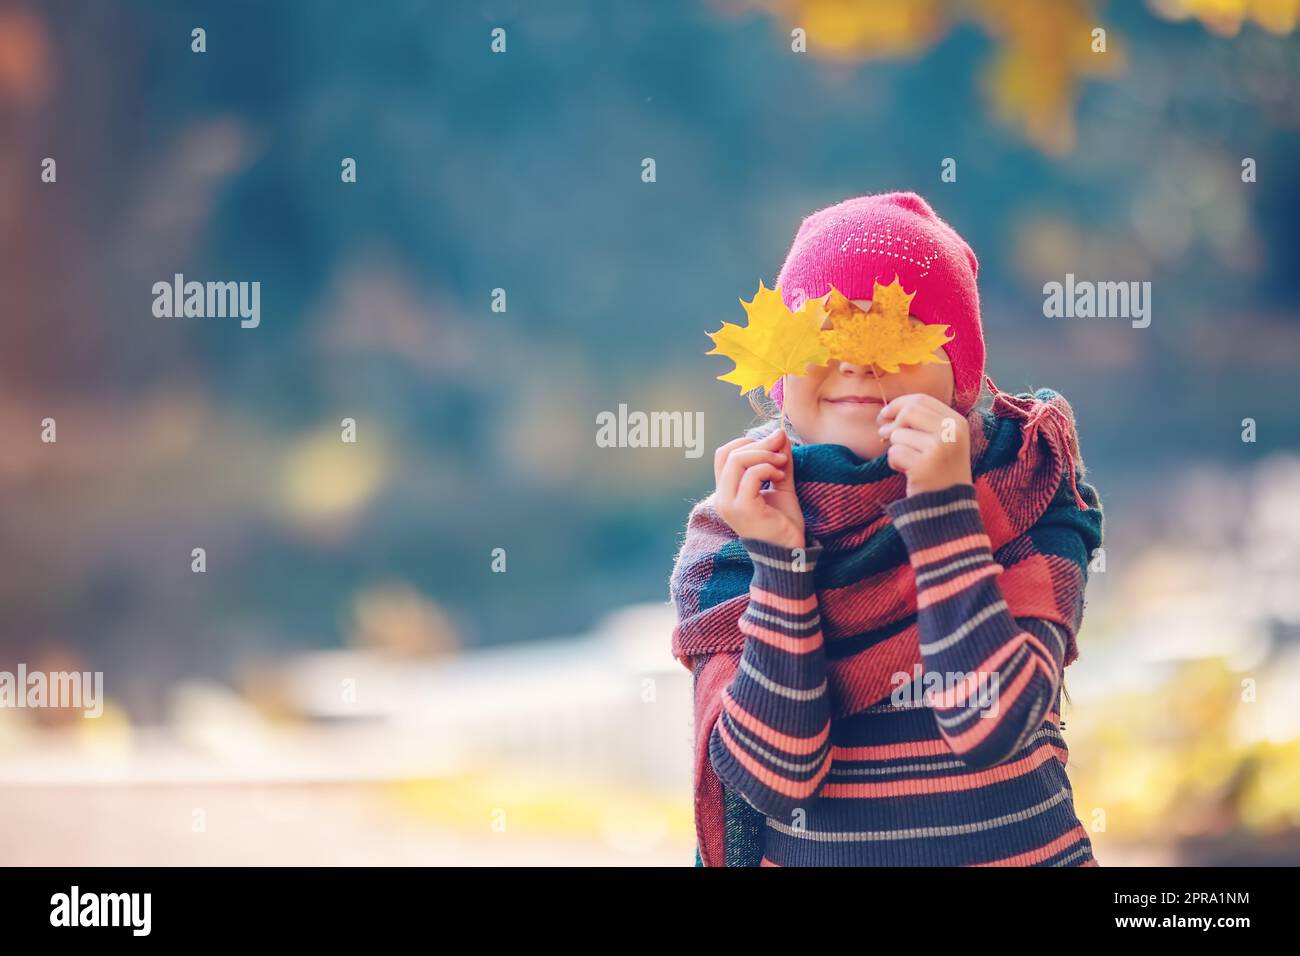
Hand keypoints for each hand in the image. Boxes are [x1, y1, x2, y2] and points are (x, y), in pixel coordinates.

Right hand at [712, 428, 804, 550]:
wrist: (790, 553)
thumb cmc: (783, 523)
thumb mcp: (781, 484)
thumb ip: (778, 461)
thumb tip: (779, 434)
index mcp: (726, 492)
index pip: (723, 455)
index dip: (746, 442)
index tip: (772, 443)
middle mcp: (722, 498)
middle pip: (729, 454)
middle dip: (758, 444)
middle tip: (781, 445)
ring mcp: (729, 504)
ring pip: (737, 461)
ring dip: (764, 455)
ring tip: (782, 463)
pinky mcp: (743, 509)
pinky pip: (751, 476)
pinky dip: (768, 469)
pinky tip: (780, 476)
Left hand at [876, 393, 971, 495]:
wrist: (949, 506)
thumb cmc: (939, 470)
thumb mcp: (940, 441)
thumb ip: (919, 423)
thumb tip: (885, 413)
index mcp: (957, 422)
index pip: (921, 400)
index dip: (898, 404)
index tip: (885, 414)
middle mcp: (952, 431)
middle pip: (909, 411)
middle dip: (892, 423)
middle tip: (884, 435)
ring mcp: (940, 448)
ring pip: (898, 434)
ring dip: (895, 448)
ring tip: (908, 462)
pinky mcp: (925, 465)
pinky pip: (895, 453)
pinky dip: (895, 463)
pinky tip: (907, 473)